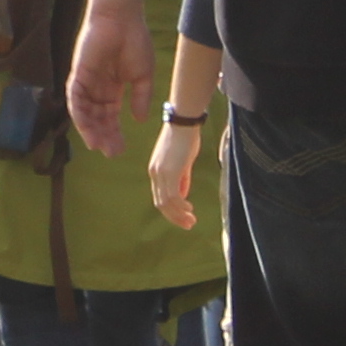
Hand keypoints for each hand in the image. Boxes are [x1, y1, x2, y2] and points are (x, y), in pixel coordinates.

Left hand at [66, 0, 151, 157]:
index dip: (114, 133)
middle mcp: (96, 87)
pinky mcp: (77, 73)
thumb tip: (139, 120)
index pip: (110, 116)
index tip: (121, 150)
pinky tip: (87, 129)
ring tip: (99, 146)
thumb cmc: (134, 41)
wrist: (122, 19)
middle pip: (97, 118)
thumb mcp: (142, 75)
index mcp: (112, 88)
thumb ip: (140, 97)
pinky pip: (75, 98)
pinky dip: (79, 114)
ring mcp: (86, 81)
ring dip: (90, 130)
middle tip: (111, 153)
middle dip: (104, 136)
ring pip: (84, 112)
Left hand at [146, 107, 201, 228]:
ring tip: (191, 220)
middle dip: (174, 217)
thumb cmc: (185, 138)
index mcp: (155, 170)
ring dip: (178, 215)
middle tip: (188, 224)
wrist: (184, 121)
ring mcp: (161, 173)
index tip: (184, 217)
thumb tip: (182, 195)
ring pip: (166, 203)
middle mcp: (155, 173)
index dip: (171, 210)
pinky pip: (173, 196)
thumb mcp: (182, 161)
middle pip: (160, 203)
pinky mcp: (170, 172)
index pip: (159, 196)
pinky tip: (189, 209)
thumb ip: (182, 178)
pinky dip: (181, 206)